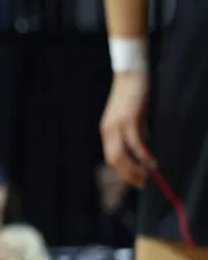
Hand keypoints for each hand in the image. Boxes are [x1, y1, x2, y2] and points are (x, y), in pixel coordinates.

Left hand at [100, 72, 153, 186]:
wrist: (130, 76)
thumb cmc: (132, 97)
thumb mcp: (132, 120)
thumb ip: (136, 135)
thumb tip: (143, 152)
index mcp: (107, 132)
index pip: (111, 158)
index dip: (123, 172)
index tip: (136, 181)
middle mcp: (108, 130)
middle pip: (114, 160)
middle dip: (128, 175)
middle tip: (142, 183)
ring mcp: (117, 125)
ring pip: (121, 155)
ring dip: (135, 168)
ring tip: (149, 175)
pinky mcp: (129, 120)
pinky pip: (135, 143)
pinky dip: (144, 156)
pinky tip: (152, 162)